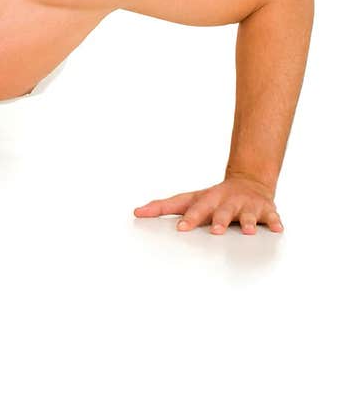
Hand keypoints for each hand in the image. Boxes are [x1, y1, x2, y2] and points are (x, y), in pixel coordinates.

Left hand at [133, 175, 283, 234]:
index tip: (181, 229)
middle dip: (220, 220)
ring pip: (248, 214)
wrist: (248, 182)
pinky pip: (271, 217)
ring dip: (248, 222)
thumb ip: (164, 206)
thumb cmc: (214, 197)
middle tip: (215, 231)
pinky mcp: (266, 211)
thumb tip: (136, 212)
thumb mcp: (190, 199)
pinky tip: (277, 229)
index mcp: (209, 199)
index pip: (197, 208)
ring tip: (248, 231)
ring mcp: (247, 205)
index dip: (190, 218)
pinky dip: (274, 222)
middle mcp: (228, 201)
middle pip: (223, 211)